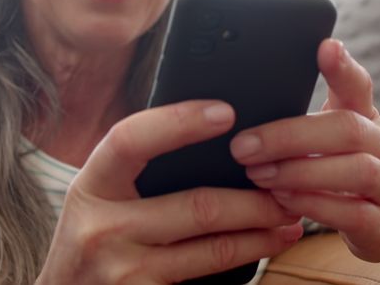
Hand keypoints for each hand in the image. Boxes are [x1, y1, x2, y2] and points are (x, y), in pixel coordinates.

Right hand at [37, 100, 303, 284]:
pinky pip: (207, 279)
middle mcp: (101, 229)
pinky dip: (244, 262)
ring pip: (213, 250)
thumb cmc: (93, 237)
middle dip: (254, 198)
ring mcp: (122, 272)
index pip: (130, 140)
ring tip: (289, 220)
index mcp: (90, 186)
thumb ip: (138, 169)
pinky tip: (264, 249)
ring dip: (261, 233)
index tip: (226, 111)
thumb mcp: (100, 197)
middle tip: (288, 186)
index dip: (179, 122)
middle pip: (197, 206)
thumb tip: (216, 133)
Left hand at [229, 39, 379, 261]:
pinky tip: (283, 201)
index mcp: (364, 115)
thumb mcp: (328, 134)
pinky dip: (315, 206)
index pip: (358, 84)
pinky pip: (353, 213)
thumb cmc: (344, 166)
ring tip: (259, 174)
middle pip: (347, 129)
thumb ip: (298, 116)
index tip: (325, 46)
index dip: (343, 66)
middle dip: (290, 136)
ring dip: (301, 172)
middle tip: (244, 146)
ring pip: (356, 170)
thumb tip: (240, 102)